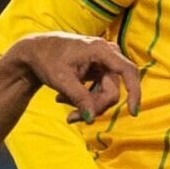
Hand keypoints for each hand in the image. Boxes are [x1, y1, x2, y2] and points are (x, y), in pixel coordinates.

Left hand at [6, 31, 142, 122]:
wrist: (35, 51)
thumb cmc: (47, 60)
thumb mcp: (61, 80)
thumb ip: (79, 98)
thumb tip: (92, 118)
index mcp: (100, 50)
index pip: (127, 71)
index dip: (134, 91)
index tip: (133, 111)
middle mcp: (107, 54)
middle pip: (112, 90)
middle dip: (93, 106)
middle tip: (70, 117)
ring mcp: (104, 63)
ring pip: (105, 93)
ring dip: (86, 104)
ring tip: (61, 103)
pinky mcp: (98, 71)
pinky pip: (99, 91)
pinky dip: (84, 99)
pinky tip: (63, 99)